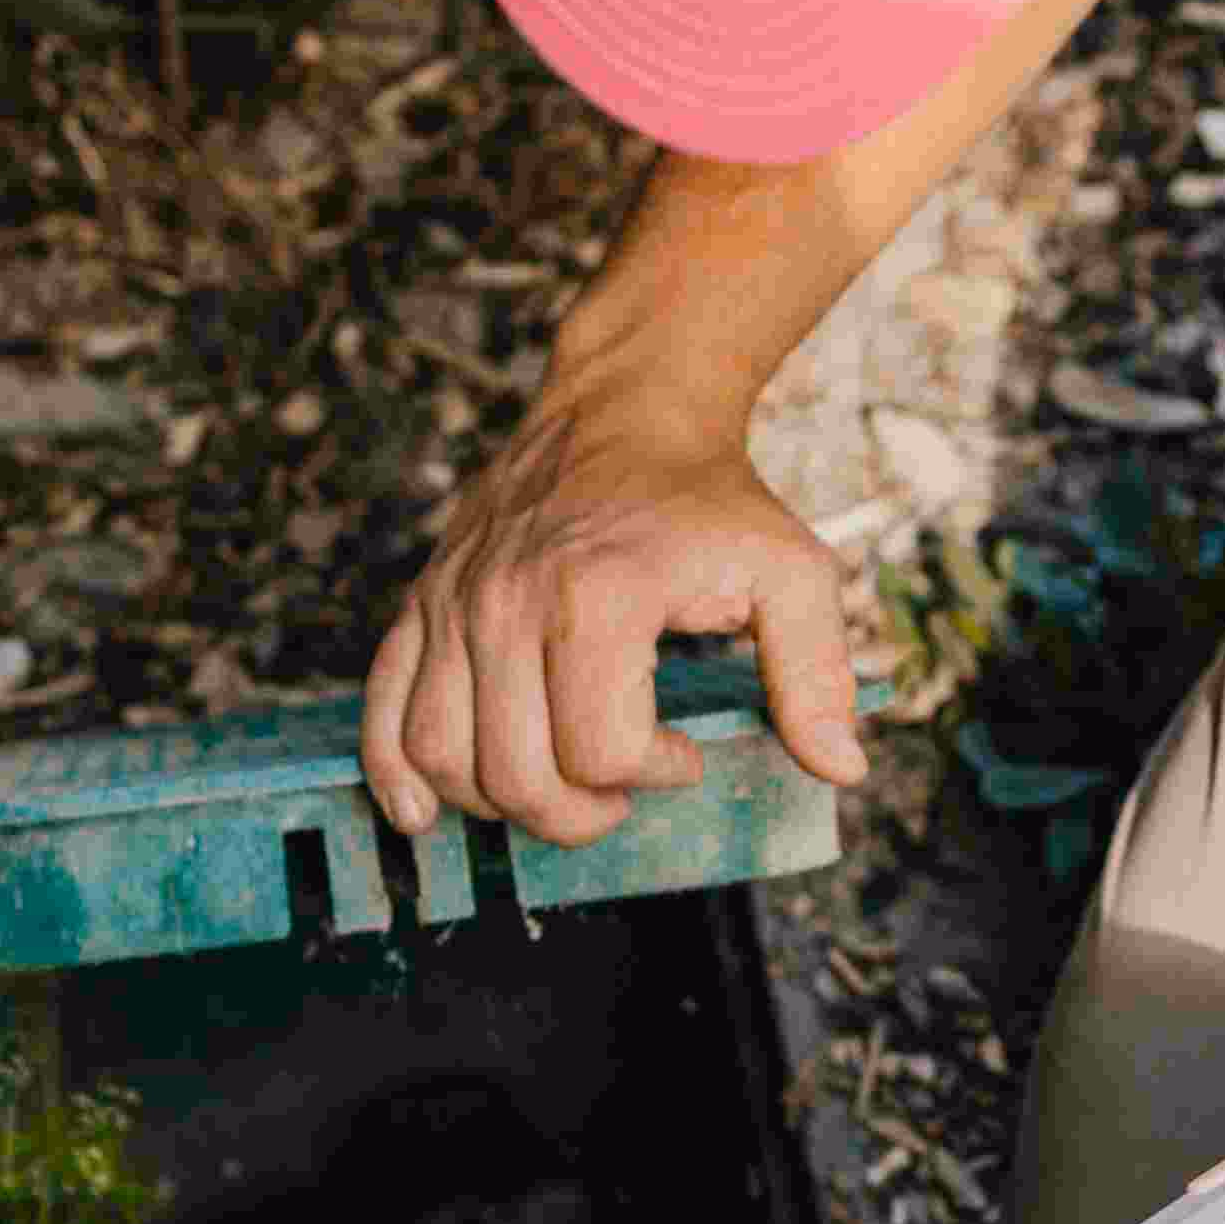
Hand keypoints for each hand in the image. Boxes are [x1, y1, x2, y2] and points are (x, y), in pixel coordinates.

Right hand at [362, 388, 868, 846]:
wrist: (625, 410)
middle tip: (627, 783)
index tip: (688, 750)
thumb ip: (817, 674)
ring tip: (559, 781)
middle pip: (518, 775)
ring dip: (503, 804)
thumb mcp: (792, 572)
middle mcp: (508, 600)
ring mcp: (455, 603)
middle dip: (582, 811)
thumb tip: (842, 767)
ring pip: (443, 760)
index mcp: (598, 594)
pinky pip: (382, 714)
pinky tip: (431, 814)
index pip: (601, 753)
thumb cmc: (710, 499)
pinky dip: (398, 776)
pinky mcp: (423, 605)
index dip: (656, 776)